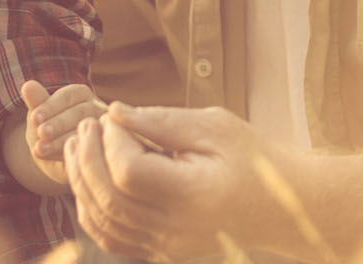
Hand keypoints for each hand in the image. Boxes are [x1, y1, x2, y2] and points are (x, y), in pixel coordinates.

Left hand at [20, 80, 102, 182]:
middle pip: (82, 112)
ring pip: (88, 132)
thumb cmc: (48, 132)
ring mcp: (105, 130)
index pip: (70, 95)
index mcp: (82, 95)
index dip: (51, 106)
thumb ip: (36, 102)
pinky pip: (93, 151)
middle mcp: (98, 110)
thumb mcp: (40, 117)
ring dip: (61, 141)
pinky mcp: (105, 151)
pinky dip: (72, 155)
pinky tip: (54, 158)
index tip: (34, 118)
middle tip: (41, 133)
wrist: (55, 162)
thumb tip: (27, 85)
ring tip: (40, 149)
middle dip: (58, 123)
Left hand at [65, 103, 308, 261]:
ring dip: (81, 183)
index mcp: (194, 195)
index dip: (111, 142)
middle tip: (85, 127)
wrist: (284, 207)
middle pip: (109, 199)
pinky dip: (92, 212)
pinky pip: (114, 240)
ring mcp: (169, 248)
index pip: (129, 172)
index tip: (111, 118)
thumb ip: (161, 121)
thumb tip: (113, 112)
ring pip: (105, 223)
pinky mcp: (164, 254)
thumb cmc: (253, 159)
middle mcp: (178, 230)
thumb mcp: (214, 128)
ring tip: (78, 148)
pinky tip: (87, 181)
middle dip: (87, 159)